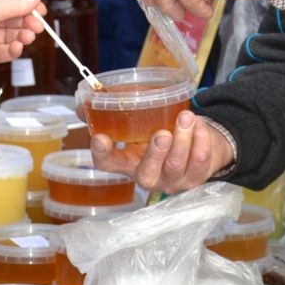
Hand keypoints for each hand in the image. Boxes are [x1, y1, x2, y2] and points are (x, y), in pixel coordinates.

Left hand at [0, 0, 45, 72]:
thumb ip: (16, 4)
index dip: (24, 3)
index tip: (40, 10)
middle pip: (9, 17)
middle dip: (25, 21)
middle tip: (38, 26)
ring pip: (7, 34)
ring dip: (21, 35)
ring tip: (29, 37)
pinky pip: (2, 50)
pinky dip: (12, 49)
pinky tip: (18, 47)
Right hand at [90, 110, 233, 193]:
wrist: (196, 146)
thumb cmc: (159, 133)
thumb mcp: (137, 126)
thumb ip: (113, 114)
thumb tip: (82, 103)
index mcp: (128, 163)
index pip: (109, 166)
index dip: (103, 155)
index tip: (100, 139)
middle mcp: (149, 177)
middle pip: (147, 174)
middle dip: (155, 153)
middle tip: (161, 133)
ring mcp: (174, 181)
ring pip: (177, 165)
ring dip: (183, 139)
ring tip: (187, 117)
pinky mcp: (197, 177)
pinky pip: (200, 161)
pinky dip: (202, 139)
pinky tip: (200, 124)